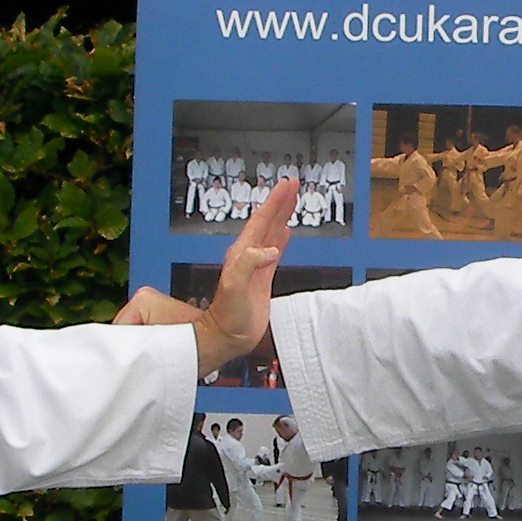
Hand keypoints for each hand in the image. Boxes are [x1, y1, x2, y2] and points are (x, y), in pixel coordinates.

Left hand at [192, 176, 296, 373]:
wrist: (228, 336)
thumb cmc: (228, 316)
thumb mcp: (235, 287)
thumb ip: (249, 264)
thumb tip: (270, 250)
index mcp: (242, 253)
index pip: (261, 220)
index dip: (275, 202)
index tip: (286, 185)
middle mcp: (248, 255)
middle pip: (267, 221)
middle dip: (280, 201)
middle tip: (293, 184)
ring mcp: (256, 266)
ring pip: (272, 232)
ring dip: (282, 214)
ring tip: (292, 199)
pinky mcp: (263, 278)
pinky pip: (275, 251)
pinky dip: (282, 237)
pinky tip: (286, 230)